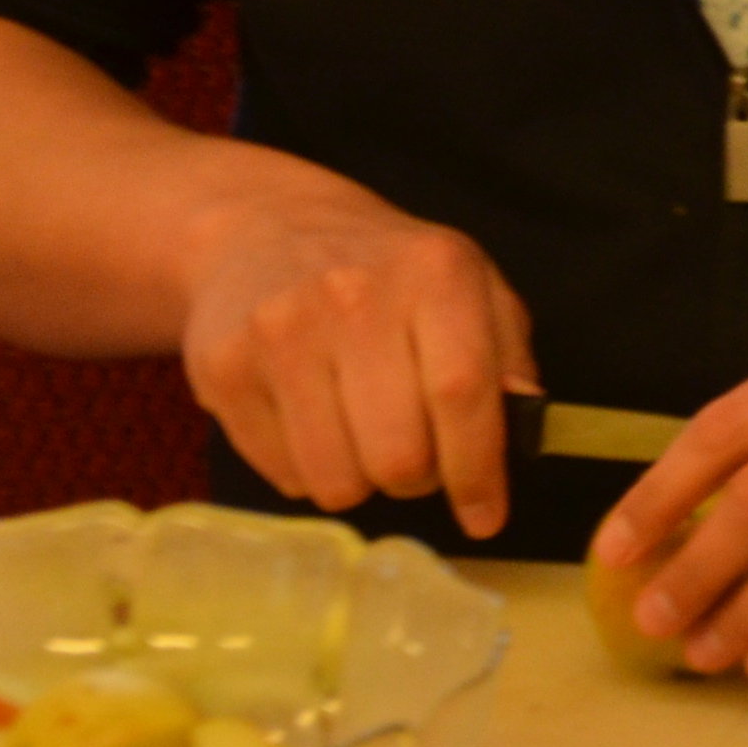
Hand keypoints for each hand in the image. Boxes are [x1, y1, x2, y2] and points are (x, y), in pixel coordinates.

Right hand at [174, 179, 537, 538]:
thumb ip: (507, 355)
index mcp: (433, 274)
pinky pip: (283, 478)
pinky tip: (314, 422)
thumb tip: (524, 425)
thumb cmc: (390, 272)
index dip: (477, 470)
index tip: (485, 517)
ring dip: (362, 482)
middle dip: (418, 480)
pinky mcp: (223, 370)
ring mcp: (280, 333)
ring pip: (336, 481)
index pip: (462, 393)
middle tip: (417, 458)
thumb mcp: (470, 285)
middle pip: (398, 456)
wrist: (268, 229)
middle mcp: (353, 297)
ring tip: (363, 436)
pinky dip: (310, 473)